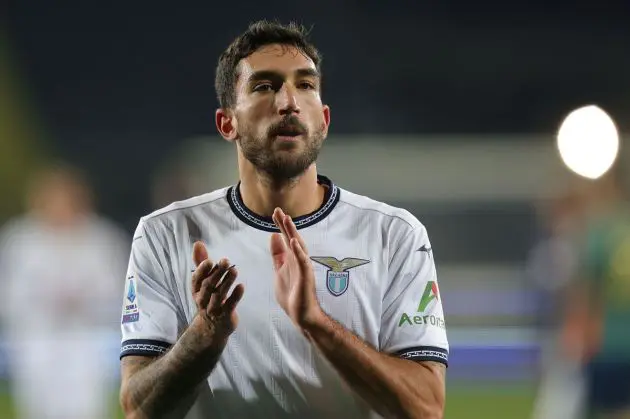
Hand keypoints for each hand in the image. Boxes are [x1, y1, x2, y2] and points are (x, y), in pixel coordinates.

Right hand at [190, 241, 244, 344]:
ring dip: (227, 282)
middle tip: (226, 261)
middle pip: (208, 286)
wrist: (213, 327)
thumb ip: (201, 262)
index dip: (201, 270)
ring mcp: (213, 309)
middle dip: (217, 273)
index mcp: (196, 290)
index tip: (210, 261)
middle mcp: (202, 299)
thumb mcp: (203, 281)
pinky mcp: (225, 316)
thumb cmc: (209, 298)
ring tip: (234, 270)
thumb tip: (198, 243)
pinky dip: (235, 296)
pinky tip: (241, 286)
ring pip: (219, 295)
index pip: (196, 280)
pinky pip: (230, 306)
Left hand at [270, 208, 323, 329]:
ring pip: (298, 246)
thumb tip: (273, 236)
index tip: (274, 212)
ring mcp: (303, 267)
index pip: (285, 238)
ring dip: (292, 233)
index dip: (280, 226)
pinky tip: (294, 241)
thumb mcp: (279, 270)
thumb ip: (277, 255)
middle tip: (278, 210)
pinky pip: (303, 261)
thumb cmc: (291, 294)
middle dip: (285, 224)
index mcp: (291, 259)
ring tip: (286, 220)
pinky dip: (298, 251)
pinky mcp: (306, 276)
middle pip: (292, 238)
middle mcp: (298, 260)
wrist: (300, 314)